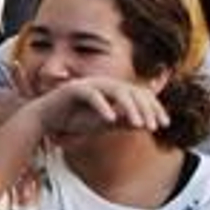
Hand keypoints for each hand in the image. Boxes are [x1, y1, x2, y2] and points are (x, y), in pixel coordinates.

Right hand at [30, 77, 168, 140]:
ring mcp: (90, 84)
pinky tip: (110, 119)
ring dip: (130, 108)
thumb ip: (123, 121)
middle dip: (146, 109)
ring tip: (137, 124)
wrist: (44, 120)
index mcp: (113, 89)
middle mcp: (104, 83)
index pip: (140, 95)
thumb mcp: (104, 124)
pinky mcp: (74, 89)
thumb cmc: (73, 120)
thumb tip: (145, 123)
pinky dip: (103, 107)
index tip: (164, 124)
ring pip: (117, 91)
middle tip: (152, 127)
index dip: (154, 108)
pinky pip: (93, 95)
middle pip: (133, 91)